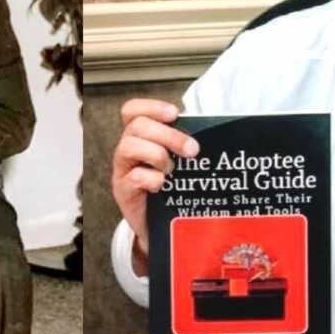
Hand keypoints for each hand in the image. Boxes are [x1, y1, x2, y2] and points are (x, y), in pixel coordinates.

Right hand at [111, 99, 198, 271]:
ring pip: (128, 146)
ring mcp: (122, 170)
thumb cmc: (171, 190)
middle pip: (137, 126)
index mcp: (139, 137)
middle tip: (192, 150)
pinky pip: (132, 177)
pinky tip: (162, 185)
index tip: (175, 113)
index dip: (151, 107)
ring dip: (156, 153)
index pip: (132, 111)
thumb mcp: (177, 163)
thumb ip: (183, 146)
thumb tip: (212, 132)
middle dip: (168, 134)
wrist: (162, 227)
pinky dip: (151, 178)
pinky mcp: (122, 191)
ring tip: (172, 169)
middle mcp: (127, 150)